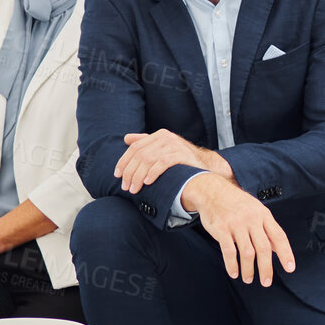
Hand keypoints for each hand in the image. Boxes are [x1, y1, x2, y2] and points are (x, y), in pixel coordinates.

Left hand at [115, 129, 231, 193]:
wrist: (207, 167)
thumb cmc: (183, 161)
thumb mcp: (163, 149)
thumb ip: (146, 143)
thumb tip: (127, 139)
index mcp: (159, 135)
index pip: (135, 147)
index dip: (124, 161)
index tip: (117, 174)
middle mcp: (166, 137)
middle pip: (140, 154)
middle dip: (130, 172)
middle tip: (125, 187)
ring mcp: (174, 145)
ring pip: (148, 160)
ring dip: (138, 176)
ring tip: (134, 189)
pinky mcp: (181, 155)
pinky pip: (162, 163)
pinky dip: (152, 173)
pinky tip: (147, 183)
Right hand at [185, 174, 295, 285]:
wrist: (211, 190)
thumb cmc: (236, 203)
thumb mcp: (256, 210)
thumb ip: (267, 229)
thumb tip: (278, 249)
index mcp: (263, 215)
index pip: (279, 237)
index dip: (286, 254)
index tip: (290, 268)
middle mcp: (252, 219)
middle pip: (264, 248)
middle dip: (266, 268)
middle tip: (266, 282)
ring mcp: (236, 224)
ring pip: (247, 252)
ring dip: (248, 269)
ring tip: (248, 279)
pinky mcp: (221, 229)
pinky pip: (229, 251)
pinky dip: (232, 265)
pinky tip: (234, 272)